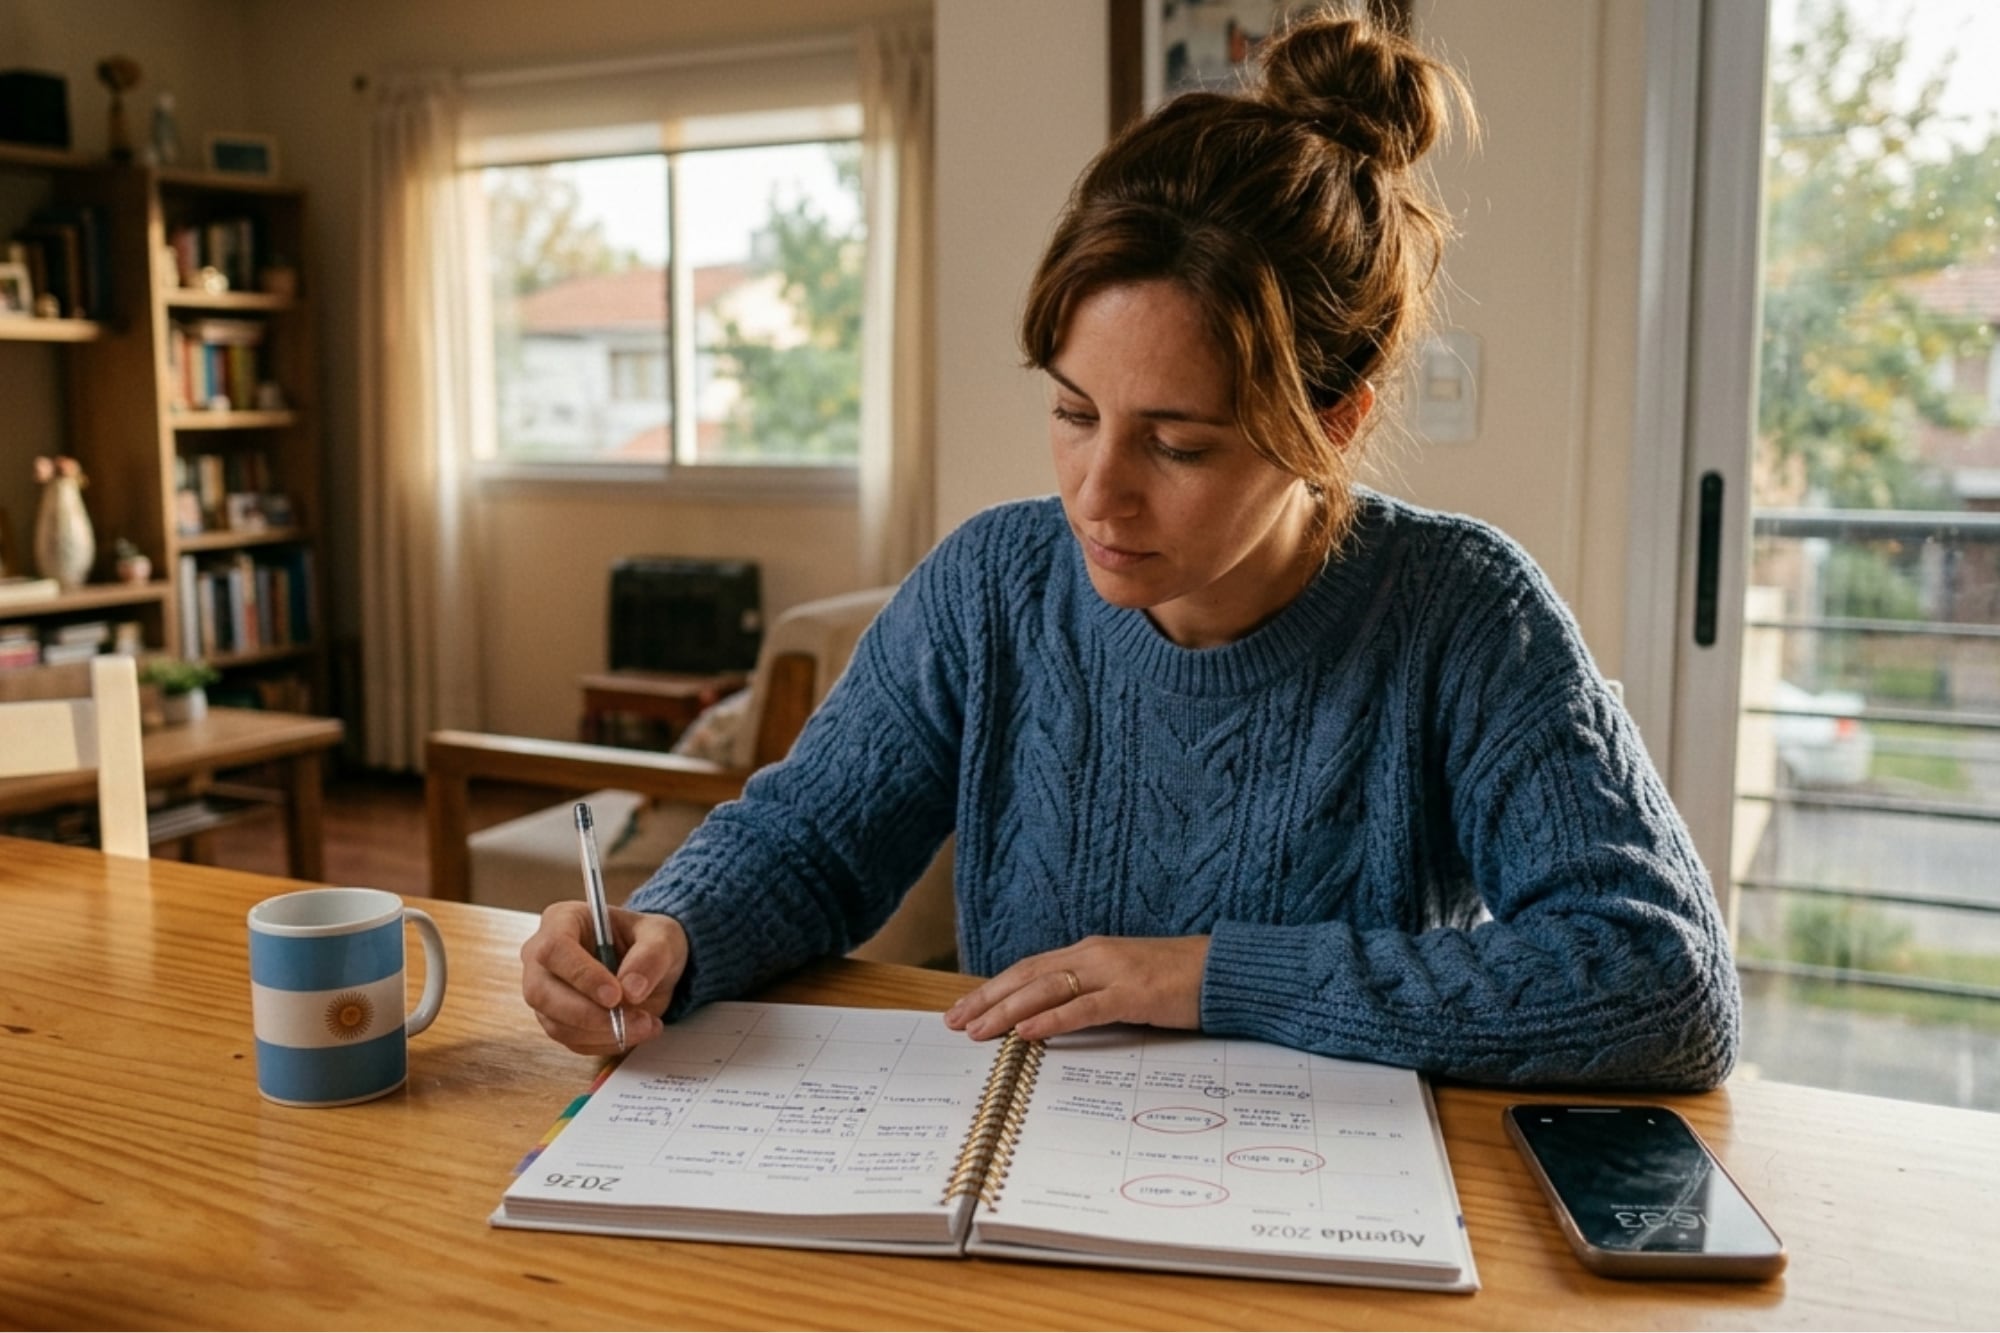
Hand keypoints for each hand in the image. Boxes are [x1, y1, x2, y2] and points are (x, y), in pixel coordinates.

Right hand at [520, 902, 687, 1054]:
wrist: (649, 965)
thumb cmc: (649, 940)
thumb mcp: (663, 936)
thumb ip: (651, 956)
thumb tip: (631, 989)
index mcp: (562, 920)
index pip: (554, 948)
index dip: (581, 975)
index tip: (615, 995)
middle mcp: (543, 957)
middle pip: (542, 992)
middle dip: (590, 1014)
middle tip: (635, 1019)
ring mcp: (545, 991)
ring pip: (556, 1023)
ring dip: (602, 1033)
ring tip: (645, 1024)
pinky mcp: (556, 1019)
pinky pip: (571, 1041)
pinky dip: (604, 1043)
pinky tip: (634, 1031)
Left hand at [943, 935, 1209, 1041]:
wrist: (1223, 970)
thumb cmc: (1176, 981)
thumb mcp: (1124, 982)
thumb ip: (1090, 993)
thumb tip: (1052, 1017)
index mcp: (1089, 953)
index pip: (1028, 969)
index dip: (992, 988)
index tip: (962, 1008)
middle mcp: (1093, 956)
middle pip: (1026, 976)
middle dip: (986, 999)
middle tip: (954, 1022)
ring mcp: (1112, 972)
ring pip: (1045, 990)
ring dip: (1007, 1011)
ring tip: (978, 1029)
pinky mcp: (1132, 994)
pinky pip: (1083, 1008)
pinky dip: (1051, 1020)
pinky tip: (1027, 1033)